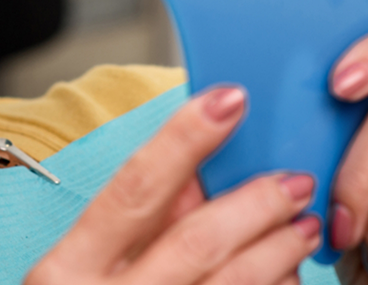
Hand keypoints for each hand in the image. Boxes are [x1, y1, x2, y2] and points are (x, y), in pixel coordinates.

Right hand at [29, 88, 321, 284]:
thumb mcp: (79, 272)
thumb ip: (130, 224)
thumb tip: (193, 172)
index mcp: (64, 272)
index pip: (134, 188)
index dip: (185, 138)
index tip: (231, 99)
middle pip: (197, 239)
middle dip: (257, 202)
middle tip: (294, 181)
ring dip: (280, 251)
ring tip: (303, 226)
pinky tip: (288, 278)